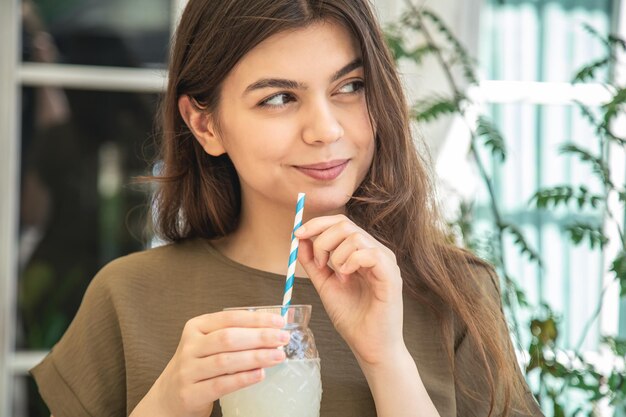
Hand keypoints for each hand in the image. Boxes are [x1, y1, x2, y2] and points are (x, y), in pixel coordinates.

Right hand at [137, 311, 288, 416]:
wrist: (169, 396)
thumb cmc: (198, 365)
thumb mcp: (208, 344)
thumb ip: (233, 335)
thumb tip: (271, 329)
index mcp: (196, 327)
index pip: (229, 318)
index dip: (256, 319)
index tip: (279, 322)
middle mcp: (190, 346)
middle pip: (228, 338)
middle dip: (259, 337)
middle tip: (283, 339)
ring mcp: (188, 370)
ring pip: (225, 361)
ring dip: (255, 358)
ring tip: (278, 356)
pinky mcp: (190, 393)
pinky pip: (220, 385)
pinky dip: (242, 379)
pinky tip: (260, 374)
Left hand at [295, 215, 403, 365]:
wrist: (369, 346)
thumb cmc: (352, 317)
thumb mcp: (325, 284)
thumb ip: (313, 262)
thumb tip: (299, 238)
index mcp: (362, 251)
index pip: (340, 223)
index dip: (317, 224)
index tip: (297, 234)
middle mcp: (376, 252)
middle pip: (345, 224)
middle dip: (322, 240)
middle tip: (319, 264)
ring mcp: (386, 262)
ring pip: (355, 237)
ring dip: (336, 256)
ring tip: (338, 277)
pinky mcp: (391, 275)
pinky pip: (370, 254)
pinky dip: (350, 262)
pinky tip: (347, 278)